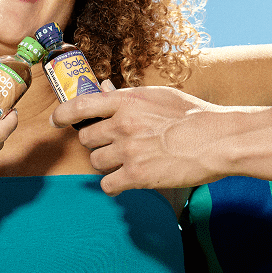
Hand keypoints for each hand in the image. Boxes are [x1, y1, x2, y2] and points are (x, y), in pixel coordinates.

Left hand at [52, 86, 229, 195]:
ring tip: (128, 162)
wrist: (216, 140)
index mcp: (126, 101)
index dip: (62, 115)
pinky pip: (108, 185)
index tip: (55, 121)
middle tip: (116, 146)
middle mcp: (122, 125)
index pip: (80, 105)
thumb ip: (128, 95)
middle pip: (86, 139)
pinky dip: (115, 186)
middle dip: (97, 144)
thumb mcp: (158, 96)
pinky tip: (128, 181)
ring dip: (107, 164)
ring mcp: (128, 151)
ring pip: (95, 162)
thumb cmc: (193, 115)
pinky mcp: (137, 175)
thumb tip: (104, 87)